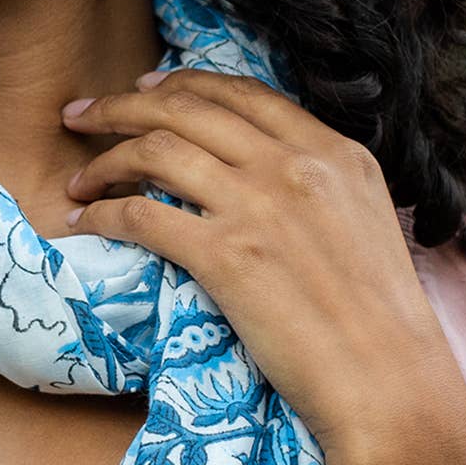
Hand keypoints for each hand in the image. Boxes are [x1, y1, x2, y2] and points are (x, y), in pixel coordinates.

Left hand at [60, 69, 465, 461]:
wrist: (387, 380)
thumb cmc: (379, 320)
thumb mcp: (365, 220)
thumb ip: (317, 185)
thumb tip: (264, 170)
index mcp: (334, 151)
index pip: (243, 94)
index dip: (182, 85)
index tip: (142, 90)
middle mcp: (295, 165)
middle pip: (187, 109)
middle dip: (120, 106)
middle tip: (82, 116)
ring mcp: (258, 207)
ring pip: (156, 151)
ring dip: (103, 160)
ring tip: (78, 180)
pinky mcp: (226, 256)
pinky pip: (141, 216)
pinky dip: (102, 215)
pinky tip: (84, 225)